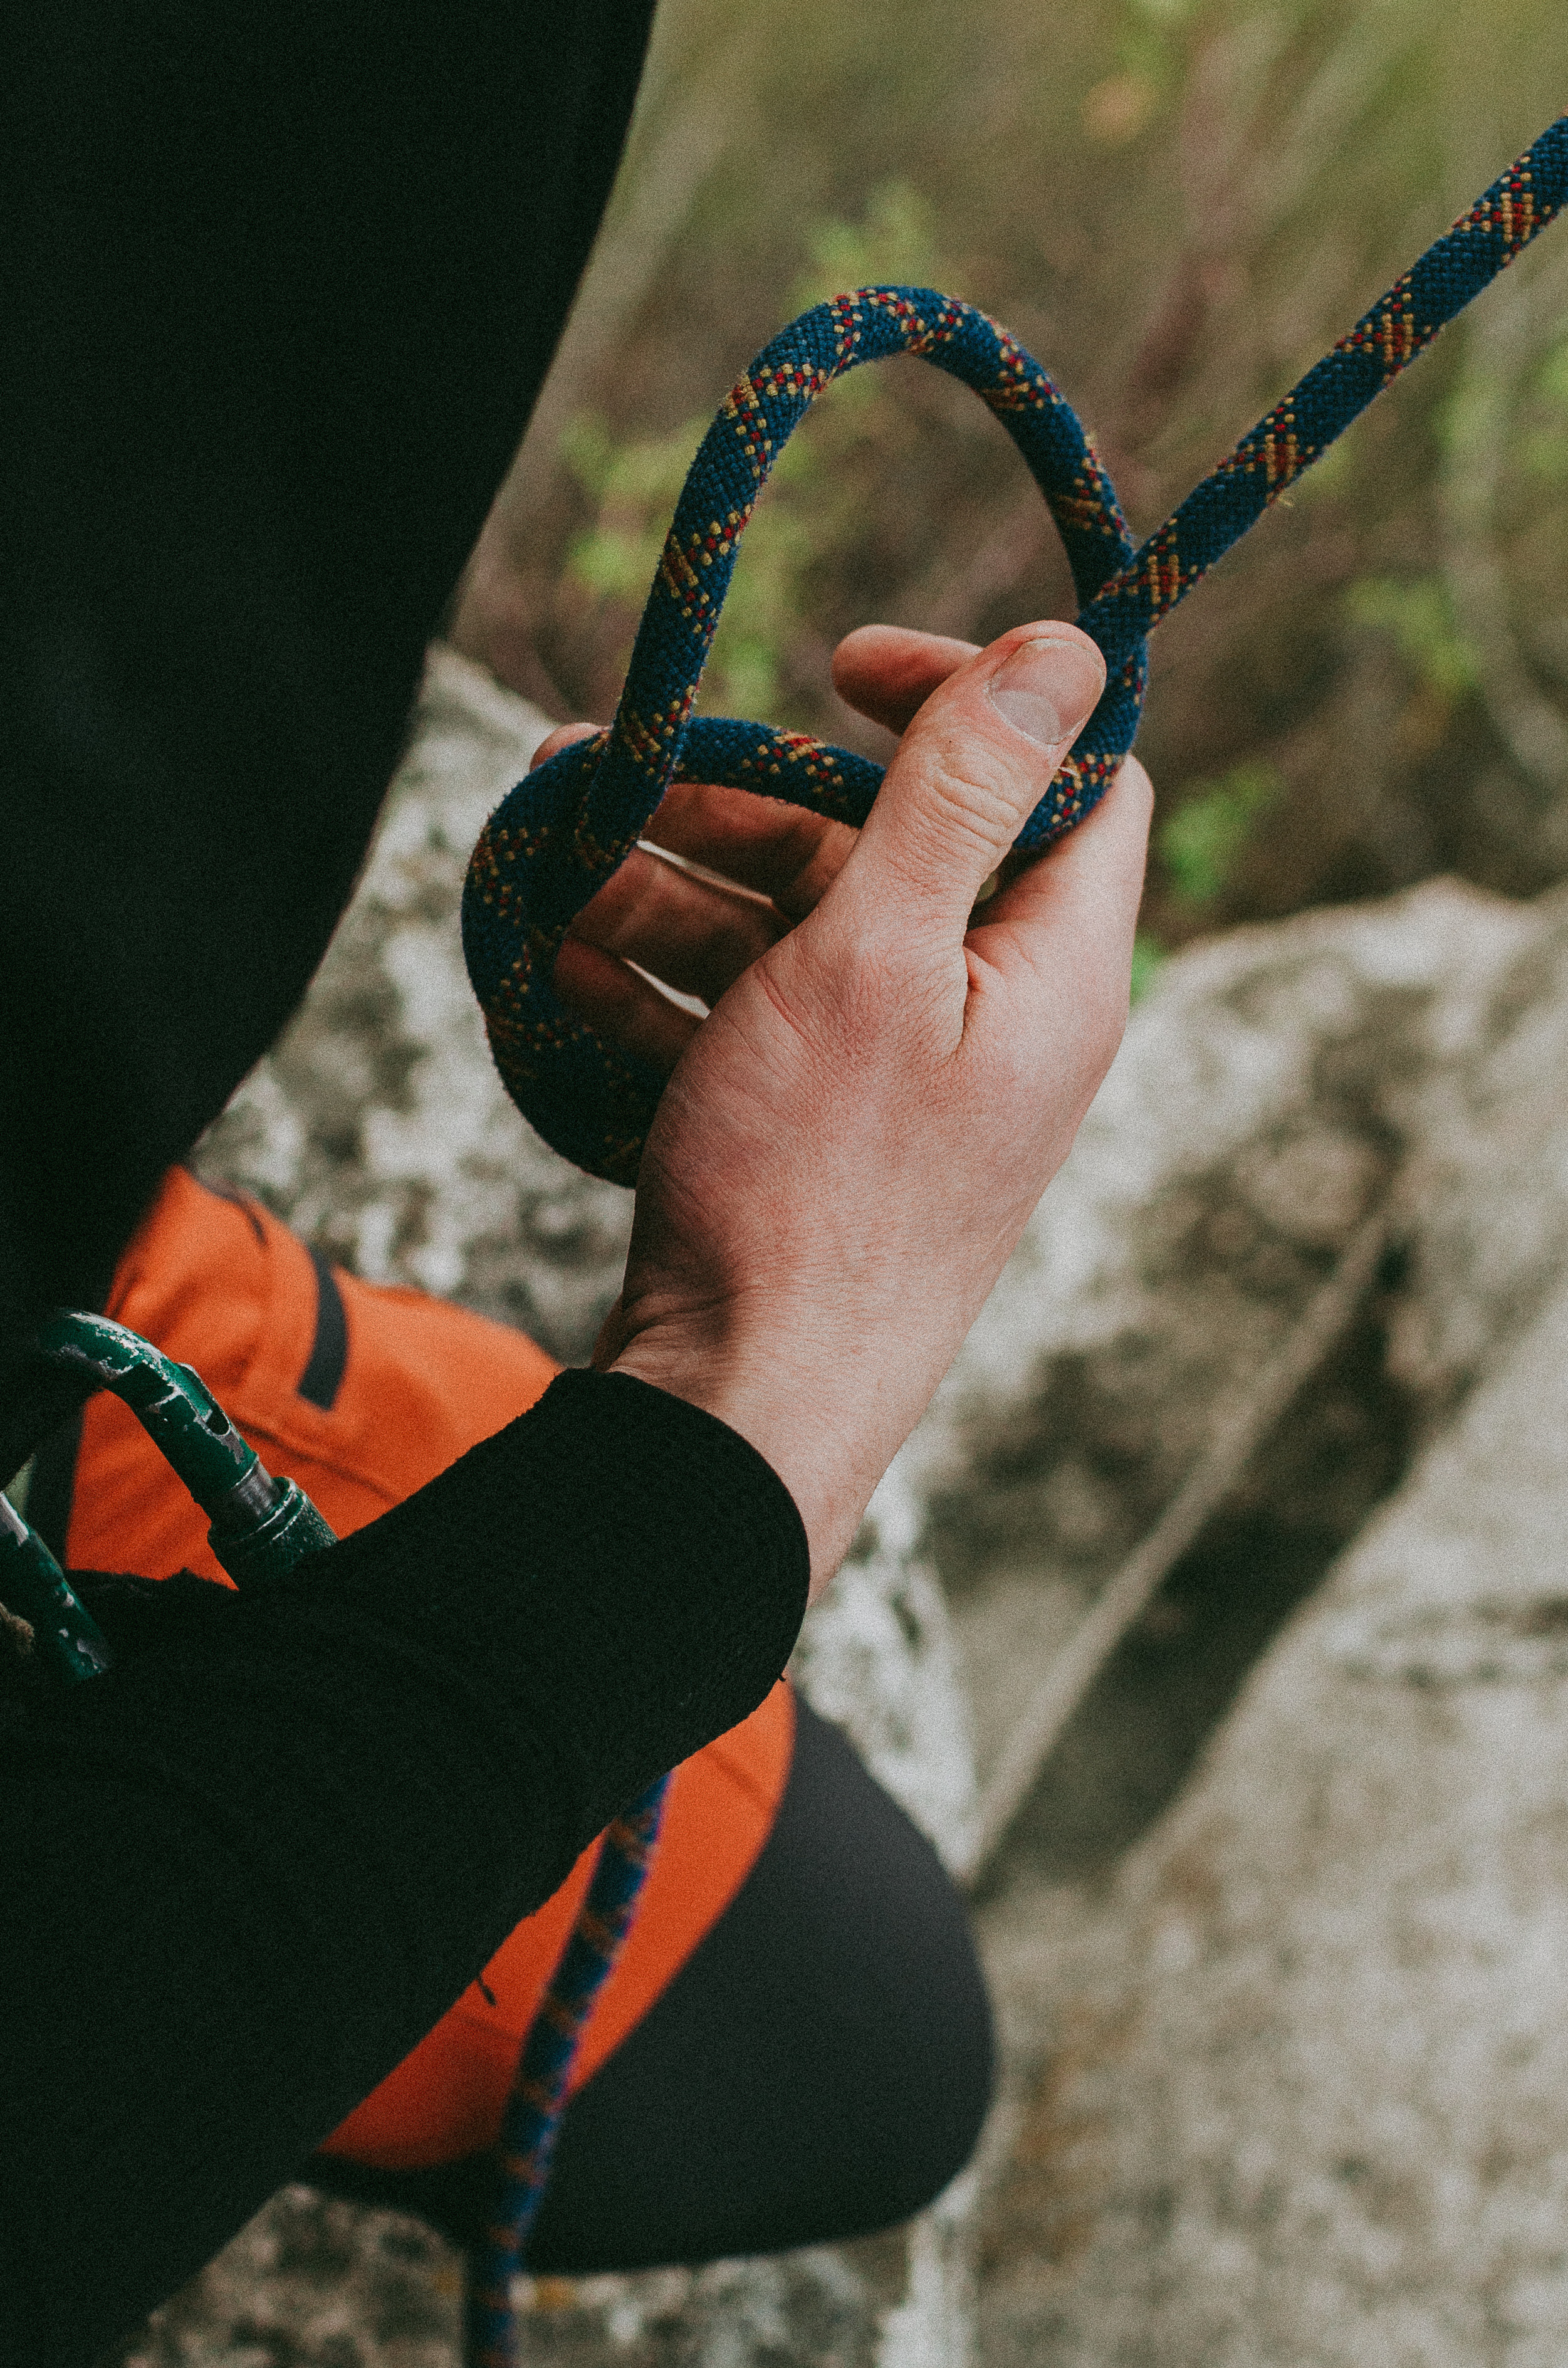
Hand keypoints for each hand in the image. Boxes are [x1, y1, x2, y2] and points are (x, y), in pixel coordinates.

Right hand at [533, 623, 1151, 1593]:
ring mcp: (910, 1089)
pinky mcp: (827, 1142)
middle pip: (899, 850)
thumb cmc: (810, 1189)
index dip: (973, 695)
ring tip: (559, 874)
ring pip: (805, 938)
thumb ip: (962, 798)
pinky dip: (670, 991)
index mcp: (1053, 971)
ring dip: (680, 893)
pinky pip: (758, 1027)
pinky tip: (566, 974)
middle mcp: (999, 1024)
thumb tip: (1066, 648)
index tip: (840, 666)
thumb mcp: (875, 959)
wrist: (741, 1416)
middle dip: (753, 803)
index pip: (1069, 777)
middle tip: (633, 778)